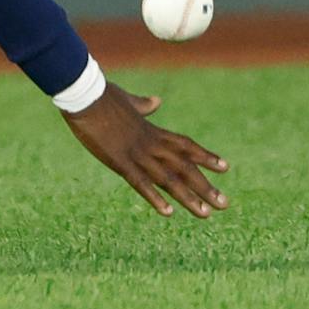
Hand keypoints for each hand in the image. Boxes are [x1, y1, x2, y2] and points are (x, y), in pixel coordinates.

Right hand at [62, 82, 229, 217]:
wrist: (83, 94)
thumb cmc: (102, 95)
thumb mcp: (128, 100)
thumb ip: (143, 105)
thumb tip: (157, 101)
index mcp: (151, 129)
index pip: (185, 145)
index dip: (206, 157)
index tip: (225, 168)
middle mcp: (150, 143)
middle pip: (184, 167)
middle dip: (204, 186)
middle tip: (224, 204)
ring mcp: (136, 153)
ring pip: (168, 179)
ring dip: (188, 197)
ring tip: (206, 214)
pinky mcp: (119, 160)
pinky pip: (140, 183)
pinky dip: (155, 198)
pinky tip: (168, 213)